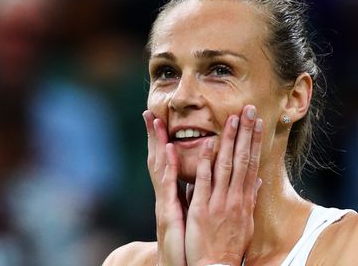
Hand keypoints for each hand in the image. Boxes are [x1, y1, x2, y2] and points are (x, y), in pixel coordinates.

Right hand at [143, 110, 186, 265]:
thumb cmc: (191, 244)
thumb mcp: (195, 215)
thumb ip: (198, 195)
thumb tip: (207, 178)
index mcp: (175, 195)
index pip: (170, 162)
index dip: (165, 141)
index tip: (162, 119)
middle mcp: (167, 196)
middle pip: (159, 160)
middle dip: (155, 136)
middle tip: (150, 113)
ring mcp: (165, 203)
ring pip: (160, 168)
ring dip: (158, 143)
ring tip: (156, 122)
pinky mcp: (167, 213)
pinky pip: (168, 186)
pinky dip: (167, 167)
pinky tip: (167, 150)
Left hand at [185, 105, 263, 265]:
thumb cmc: (229, 246)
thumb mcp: (246, 223)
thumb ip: (250, 199)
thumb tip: (259, 181)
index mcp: (245, 200)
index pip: (252, 164)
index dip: (254, 142)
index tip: (257, 123)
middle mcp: (235, 198)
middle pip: (243, 159)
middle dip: (246, 133)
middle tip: (249, 110)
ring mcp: (219, 202)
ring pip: (226, 165)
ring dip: (229, 140)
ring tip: (233, 118)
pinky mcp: (202, 209)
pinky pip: (204, 182)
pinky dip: (206, 163)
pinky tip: (209, 145)